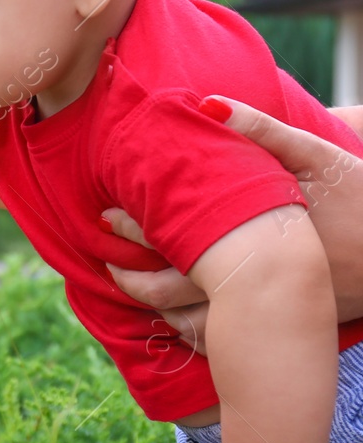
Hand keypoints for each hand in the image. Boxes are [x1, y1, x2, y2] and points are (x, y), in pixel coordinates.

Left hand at [103, 98, 362, 353]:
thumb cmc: (361, 190)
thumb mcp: (316, 154)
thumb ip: (260, 130)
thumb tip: (205, 103)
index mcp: (263, 235)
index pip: (183, 238)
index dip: (138, 230)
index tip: (107, 217)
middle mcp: (270, 279)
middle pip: (183, 288)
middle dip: (136, 277)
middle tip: (105, 257)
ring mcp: (285, 309)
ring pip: (204, 326)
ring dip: (160, 309)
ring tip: (128, 287)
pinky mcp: (299, 327)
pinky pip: (236, 339)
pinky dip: (198, 332)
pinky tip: (173, 317)